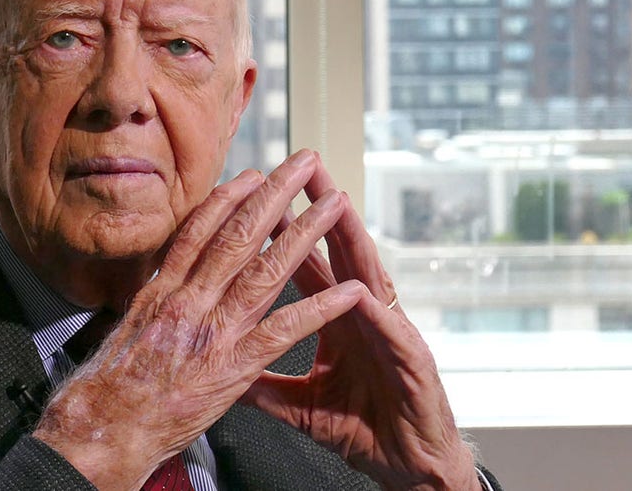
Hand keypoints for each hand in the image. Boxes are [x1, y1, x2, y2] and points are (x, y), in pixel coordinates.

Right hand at [33, 149, 368, 488]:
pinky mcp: (233, 368)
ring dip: (305, 234)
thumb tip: (165, 281)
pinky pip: (284, 331)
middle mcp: (187, 301)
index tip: (254, 175)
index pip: (199, 230)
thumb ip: (154, 302)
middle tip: (303, 163)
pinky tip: (347, 293)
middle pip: (237, 235)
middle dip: (275, 194)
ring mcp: (212, 332)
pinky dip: (318, 309)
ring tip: (333, 206)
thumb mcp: (125, 328)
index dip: (230, 197)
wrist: (100, 430)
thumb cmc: (106, 389)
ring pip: (266, 271)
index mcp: (161, 291)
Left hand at [240, 159, 479, 490]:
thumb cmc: (363, 429)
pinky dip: (376, 312)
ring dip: (352, 241)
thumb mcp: (300, 405)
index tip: (259, 197)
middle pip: (339, 254)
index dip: (285, 232)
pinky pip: (392, 333)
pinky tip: (362, 292)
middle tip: (302, 169)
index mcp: (338, 321)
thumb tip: (219, 369)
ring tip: (336, 205)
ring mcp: (390, 334)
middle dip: (321, 210)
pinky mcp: (412, 363)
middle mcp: (365, 317)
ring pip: (369, 277)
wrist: (409, 467)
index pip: (307, 265)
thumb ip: (262, 382)